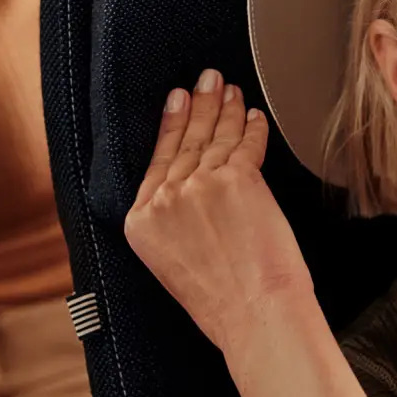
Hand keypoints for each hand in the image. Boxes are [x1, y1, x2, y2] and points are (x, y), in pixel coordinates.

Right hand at [124, 70, 313, 351]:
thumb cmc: (225, 304)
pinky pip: (245, 143)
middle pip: (184, 141)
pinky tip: (254, 115)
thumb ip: (175, 225)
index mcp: (141, 224)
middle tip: (207, 78)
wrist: (255, 317)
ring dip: (225, 107)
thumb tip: (192, 196)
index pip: (157, 163)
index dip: (170, 126)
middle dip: (198, 104)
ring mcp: (199, 186)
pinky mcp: (237, 178)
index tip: (176, 100)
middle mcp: (165, 200)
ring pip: (214, 137)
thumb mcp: (175, 264)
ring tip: (229, 88)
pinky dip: (252, 126)